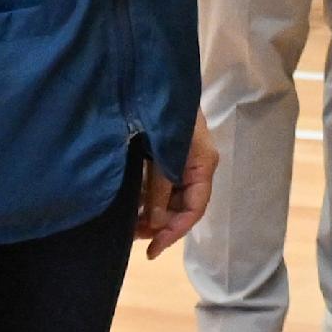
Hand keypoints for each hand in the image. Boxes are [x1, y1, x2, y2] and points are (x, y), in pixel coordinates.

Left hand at [136, 121, 218, 254]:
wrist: (154, 81)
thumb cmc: (166, 113)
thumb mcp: (163, 154)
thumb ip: (160, 188)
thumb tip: (156, 223)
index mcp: (203, 165)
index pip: (194, 209)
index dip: (174, 232)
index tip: (152, 249)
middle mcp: (196, 167)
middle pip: (183, 207)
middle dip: (160, 226)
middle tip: (133, 237)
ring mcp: (182, 162)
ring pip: (170, 199)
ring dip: (152, 215)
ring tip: (128, 226)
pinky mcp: (167, 157)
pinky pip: (161, 187)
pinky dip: (147, 199)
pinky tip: (130, 207)